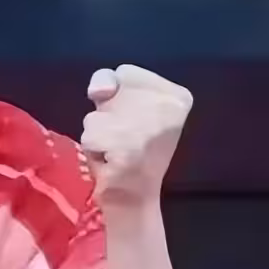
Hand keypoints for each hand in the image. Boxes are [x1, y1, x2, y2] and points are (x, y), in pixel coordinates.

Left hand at [82, 65, 191, 208]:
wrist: (135, 196)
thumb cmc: (131, 148)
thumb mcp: (128, 104)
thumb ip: (109, 81)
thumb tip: (100, 90)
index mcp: (178, 96)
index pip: (126, 71)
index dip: (115, 94)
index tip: (129, 117)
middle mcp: (169, 107)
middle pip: (108, 93)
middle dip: (107, 115)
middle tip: (124, 137)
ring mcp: (149, 129)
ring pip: (95, 116)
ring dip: (97, 134)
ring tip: (116, 150)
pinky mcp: (128, 149)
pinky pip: (90, 137)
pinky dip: (93, 150)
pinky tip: (110, 161)